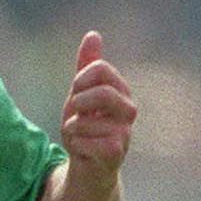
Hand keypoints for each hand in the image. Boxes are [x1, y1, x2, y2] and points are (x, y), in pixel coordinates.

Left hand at [60, 31, 135, 174]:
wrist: (87, 165)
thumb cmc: (86, 127)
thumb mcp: (81, 93)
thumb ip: (87, 66)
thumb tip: (93, 34)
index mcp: (120, 91)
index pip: (101, 69)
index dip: (81, 78)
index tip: (76, 90)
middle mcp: (128, 110)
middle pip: (103, 93)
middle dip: (79, 102)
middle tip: (76, 113)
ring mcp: (125, 132)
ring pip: (86, 122)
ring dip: (72, 128)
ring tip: (80, 135)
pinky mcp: (116, 153)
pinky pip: (84, 141)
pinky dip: (75, 144)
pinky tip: (82, 150)